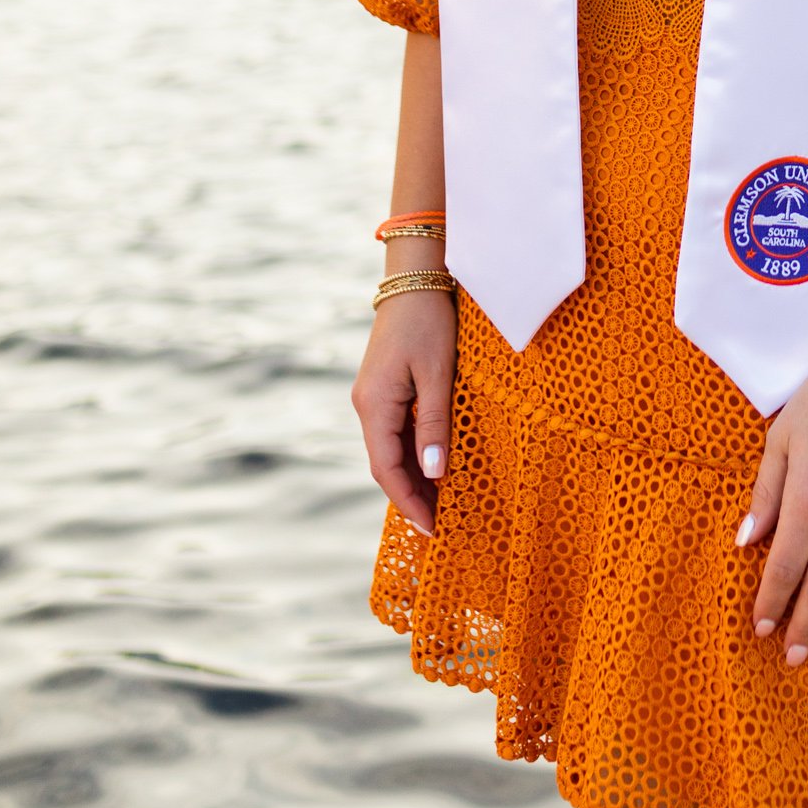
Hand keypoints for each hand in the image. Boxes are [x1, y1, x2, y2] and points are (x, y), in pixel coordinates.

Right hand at [351, 290, 454, 534]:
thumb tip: (434, 475)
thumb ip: (434, 424)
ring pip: (389, 450)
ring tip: (440, 504)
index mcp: (374, 405)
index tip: (432, 530)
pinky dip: (411, 454)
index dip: (409, 503)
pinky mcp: (384, 386)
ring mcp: (372, 396)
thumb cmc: (430, 321)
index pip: (387, 469)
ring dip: (411, 477)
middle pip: (385, 465)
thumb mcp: (439, 373)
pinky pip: (394, 431)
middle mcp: (366, 405)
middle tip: (440, 526)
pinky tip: (431, 465)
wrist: (415, 277)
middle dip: (410, 497)